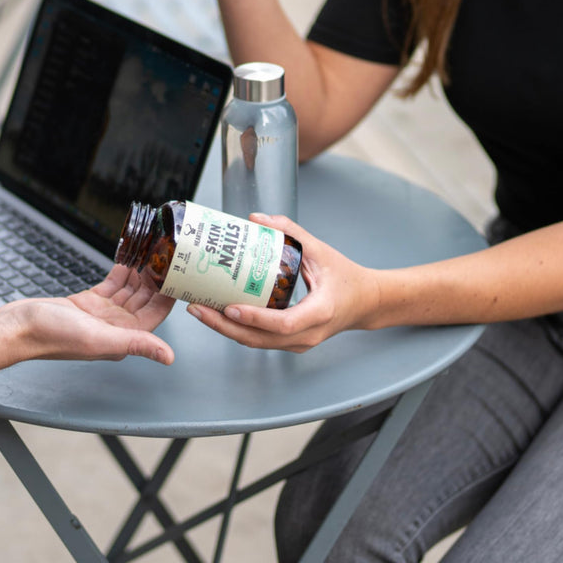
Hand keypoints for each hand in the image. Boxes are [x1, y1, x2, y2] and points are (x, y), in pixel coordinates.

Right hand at [0, 265, 175, 364]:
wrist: (18, 327)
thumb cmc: (52, 336)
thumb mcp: (99, 338)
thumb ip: (136, 344)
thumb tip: (168, 357)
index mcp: (123, 338)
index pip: (156, 313)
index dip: (168, 293)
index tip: (178, 272)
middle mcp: (116, 327)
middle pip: (145, 298)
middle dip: (156, 277)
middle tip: (164, 253)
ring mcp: (102, 314)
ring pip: (130, 289)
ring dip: (140, 271)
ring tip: (150, 251)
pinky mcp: (88, 302)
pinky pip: (112, 284)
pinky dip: (121, 271)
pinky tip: (128, 258)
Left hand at [185, 215, 378, 351]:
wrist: (365, 302)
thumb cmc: (346, 277)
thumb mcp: (321, 250)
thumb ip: (290, 232)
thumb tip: (256, 219)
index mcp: (320, 311)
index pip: (283, 323)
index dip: (255, 318)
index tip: (230, 307)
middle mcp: (308, 334)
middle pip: (260, 339)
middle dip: (224, 326)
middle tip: (197, 308)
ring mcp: (299, 343)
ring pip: (256, 343)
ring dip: (226, 329)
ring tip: (200, 310)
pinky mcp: (291, 343)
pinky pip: (261, 340)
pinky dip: (238, 329)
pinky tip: (218, 314)